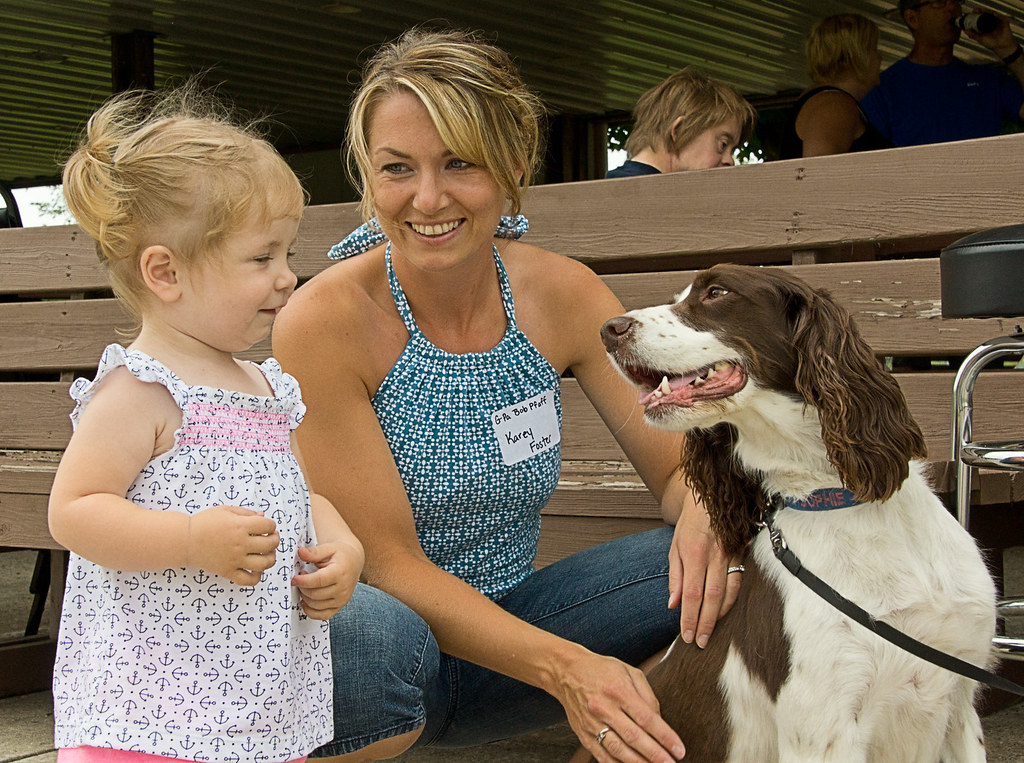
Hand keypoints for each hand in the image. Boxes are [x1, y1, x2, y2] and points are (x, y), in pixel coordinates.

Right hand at [186, 505, 278, 585]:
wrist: (185, 540)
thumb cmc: (204, 522)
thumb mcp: (226, 510)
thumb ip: (246, 512)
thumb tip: (263, 516)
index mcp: (240, 526)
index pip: (268, 525)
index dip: (271, 525)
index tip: (266, 526)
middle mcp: (240, 543)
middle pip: (270, 544)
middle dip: (274, 539)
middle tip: (270, 537)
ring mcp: (235, 559)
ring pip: (264, 563)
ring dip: (271, 558)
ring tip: (267, 553)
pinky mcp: (228, 572)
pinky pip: (249, 580)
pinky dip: (257, 577)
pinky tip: (256, 569)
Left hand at [292, 542, 362, 619]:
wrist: (354, 561)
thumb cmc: (340, 554)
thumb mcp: (328, 548)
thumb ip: (314, 552)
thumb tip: (300, 552)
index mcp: (340, 572)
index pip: (318, 581)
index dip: (303, 581)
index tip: (294, 578)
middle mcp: (343, 588)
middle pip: (315, 594)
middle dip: (302, 588)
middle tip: (299, 579)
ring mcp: (342, 599)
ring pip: (316, 605)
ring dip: (304, 598)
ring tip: (304, 587)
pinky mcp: (340, 606)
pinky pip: (323, 616)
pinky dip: (311, 611)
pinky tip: (305, 601)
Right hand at [558, 650, 684, 762]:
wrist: (566, 672)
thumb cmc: (601, 670)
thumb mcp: (629, 672)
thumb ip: (647, 696)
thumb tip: (660, 722)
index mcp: (618, 690)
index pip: (646, 718)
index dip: (665, 737)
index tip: (679, 750)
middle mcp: (604, 707)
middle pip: (634, 737)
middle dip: (656, 754)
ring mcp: (592, 723)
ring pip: (618, 750)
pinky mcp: (583, 734)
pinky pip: (602, 755)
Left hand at [667, 501, 740, 647]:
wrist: (711, 499)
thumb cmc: (690, 526)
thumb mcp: (674, 548)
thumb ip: (675, 576)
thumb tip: (673, 604)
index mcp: (694, 553)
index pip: (691, 593)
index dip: (689, 617)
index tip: (686, 636)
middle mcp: (715, 555)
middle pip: (712, 597)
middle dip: (705, 623)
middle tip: (699, 642)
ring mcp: (731, 554)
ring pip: (729, 592)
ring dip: (720, 616)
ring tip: (711, 633)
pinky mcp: (743, 554)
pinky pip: (740, 582)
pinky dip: (733, 601)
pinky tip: (726, 613)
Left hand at [964, 8, 1015, 54]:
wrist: (1001, 47)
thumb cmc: (991, 43)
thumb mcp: (980, 38)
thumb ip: (972, 35)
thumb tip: (965, 30)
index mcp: (986, 25)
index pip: (981, 18)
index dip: (976, 15)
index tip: (971, 13)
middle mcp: (992, 22)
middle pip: (986, 14)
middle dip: (980, 11)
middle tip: (974, 11)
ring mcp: (998, 21)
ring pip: (992, 14)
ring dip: (986, 11)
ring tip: (980, 10)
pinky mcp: (1004, 21)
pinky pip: (1000, 16)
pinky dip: (996, 14)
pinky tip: (992, 14)